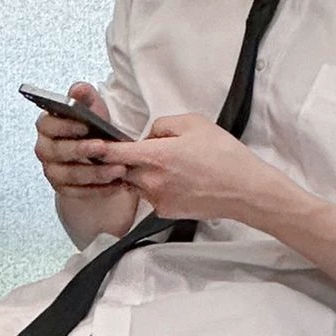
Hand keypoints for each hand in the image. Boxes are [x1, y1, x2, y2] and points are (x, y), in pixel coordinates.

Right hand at [34, 82, 129, 193]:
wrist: (96, 153)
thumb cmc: (92, 126)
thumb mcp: (91, 107)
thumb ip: (85, 96)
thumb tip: (78, 89)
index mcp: (47, 125)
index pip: (47, 125)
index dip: (65, 126)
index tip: (86, 125)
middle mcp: (45, 149)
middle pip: (57, 151)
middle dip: (81, 150)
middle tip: (104, 147)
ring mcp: (52, 170)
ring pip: (69, 174)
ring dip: (95, 173)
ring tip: (118, 169)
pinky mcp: (63, 188)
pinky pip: (78, 192)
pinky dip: (98, 189)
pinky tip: (116, 183)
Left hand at [99, 113, 267, 220]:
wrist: (245, 190)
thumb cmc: (223, 155)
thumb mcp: (194, 123)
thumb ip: (163, 124)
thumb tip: (149, 135)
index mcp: (155, 156)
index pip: (113, 153)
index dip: (99, 148)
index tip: (91, 145)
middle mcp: (150, 181)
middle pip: (121, 170)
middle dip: (124, 160)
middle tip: (140, 149)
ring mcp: (157, 200)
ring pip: (135, 183)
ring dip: (141, 174)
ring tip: (167, 165)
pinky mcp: (166, 213)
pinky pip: (151, 196)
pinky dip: (156, 187)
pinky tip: (178, 180)